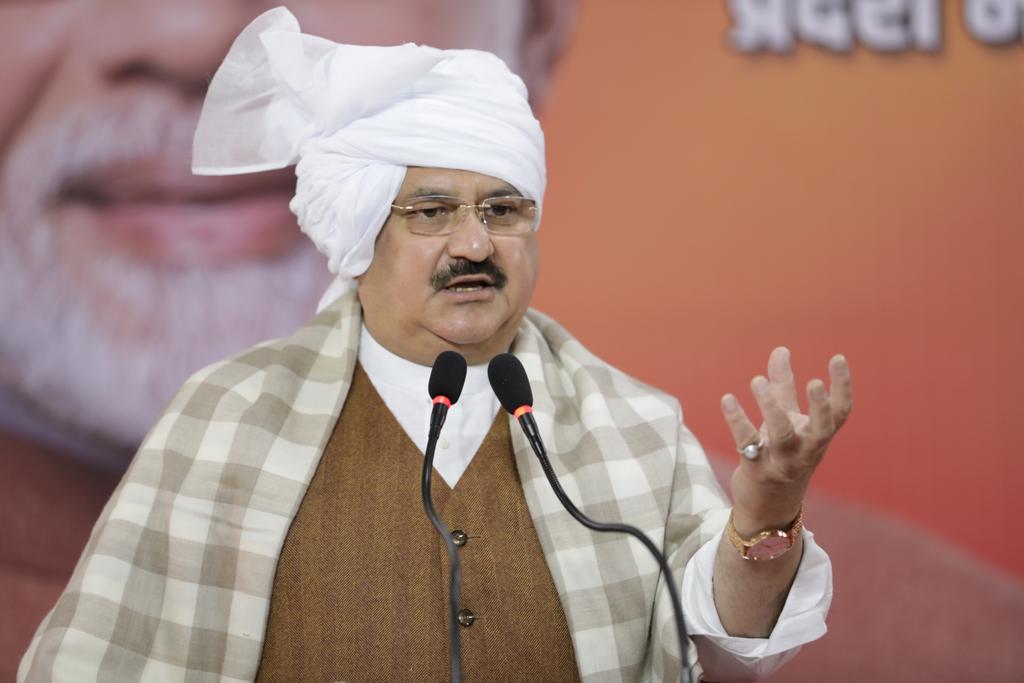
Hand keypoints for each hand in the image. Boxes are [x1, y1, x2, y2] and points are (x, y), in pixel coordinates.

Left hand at [720, 347, 851, 535]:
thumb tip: (780, 349)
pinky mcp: (755, 469)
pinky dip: (737, 420)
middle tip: (814, 382)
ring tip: (757, 381)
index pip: (840, 413)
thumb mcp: (786, 418)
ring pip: (781, 435)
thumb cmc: (780, 452)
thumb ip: (783, 385)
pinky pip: (746, 443)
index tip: (837, 358)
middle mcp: (805, 450)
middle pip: (821, 429)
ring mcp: (782, 461)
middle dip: (820, 407)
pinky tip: (728, 399)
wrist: (767, 504)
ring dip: (770, 407)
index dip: (842, 386)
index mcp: (817, 436)